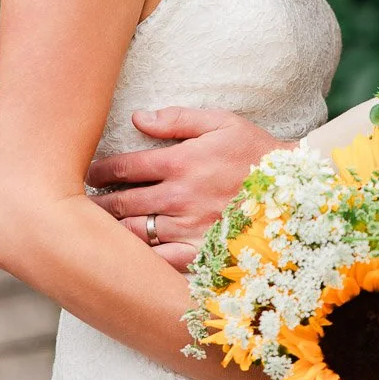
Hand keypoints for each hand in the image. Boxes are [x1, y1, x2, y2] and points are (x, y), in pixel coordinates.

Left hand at [86, 107, 291, 269]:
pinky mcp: (201, 254)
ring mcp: (189, 229)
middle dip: (97, 202)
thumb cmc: (257, 153)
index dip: (100, 171)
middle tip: (83, 203)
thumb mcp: (223, 123)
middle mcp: (179, 197)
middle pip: (122, 202)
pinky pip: (158, 262)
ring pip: (133, 232)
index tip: (89, 174)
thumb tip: (137, 117)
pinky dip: (139, 258)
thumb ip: (178, 119)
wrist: (295, 193)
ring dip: (110, 230)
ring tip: (95, 228)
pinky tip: (128, 255)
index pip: (125, 167)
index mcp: (181, 162)